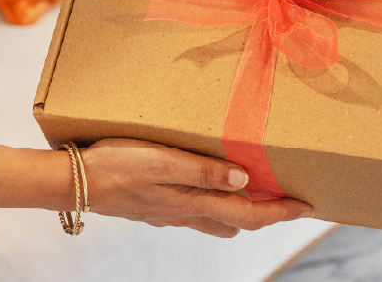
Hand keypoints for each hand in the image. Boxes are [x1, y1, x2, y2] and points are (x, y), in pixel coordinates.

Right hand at [80, 138, 311, 236]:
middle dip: (269, 213)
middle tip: (289, 198)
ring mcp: (171, 211)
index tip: (307, 206)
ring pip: (220, 218)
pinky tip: (216, 186)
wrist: (73, 180)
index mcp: (194, 202)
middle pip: (240, 220)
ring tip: (261, 191)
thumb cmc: (117, 165)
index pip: (251, 214)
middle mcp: (187, 212)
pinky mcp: (158, 205)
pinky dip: (220, 203)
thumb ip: (204, 172)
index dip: (281, 212)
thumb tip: (245, 182)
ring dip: (245, 209)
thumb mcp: (164, 161)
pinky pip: (200, 211)